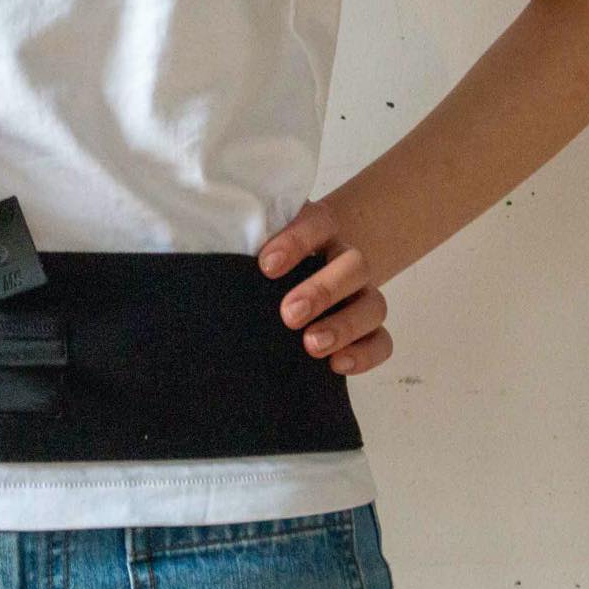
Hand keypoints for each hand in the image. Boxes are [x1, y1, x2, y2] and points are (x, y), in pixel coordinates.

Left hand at [257, 199, 392, 374]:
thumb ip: (243, 248)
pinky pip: (382, 341)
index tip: (266, 266)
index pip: (318, 224)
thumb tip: (206, 266)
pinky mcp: (369, 330)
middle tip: (289, 314)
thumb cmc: (269, 261)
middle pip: (353, 266)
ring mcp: (362, 295)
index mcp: (320, 229)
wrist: (296, 273)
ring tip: (312, 345)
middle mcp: (346, 259)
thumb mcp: (256, 245)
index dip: (296, 242)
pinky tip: (337, 365)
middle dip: (322, 291)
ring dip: (344, 326)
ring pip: (373, 305)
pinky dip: (365, 355)